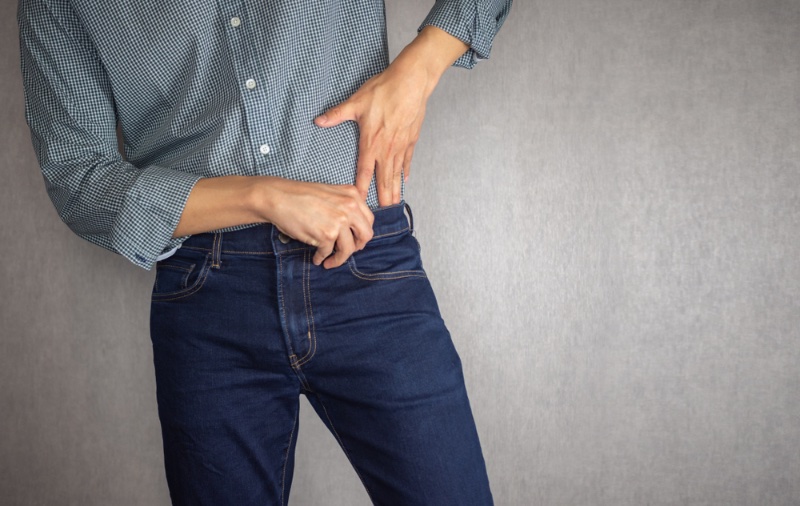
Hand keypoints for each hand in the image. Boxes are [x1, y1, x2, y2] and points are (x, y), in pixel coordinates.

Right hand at [254, 177, 374, 267]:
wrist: (278, 197)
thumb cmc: (299, 195)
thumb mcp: (330, 193)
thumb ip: (344, 205)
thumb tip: (352, 227)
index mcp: (352, 195)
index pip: (368, 220)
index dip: (361, 233)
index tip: (354, 240)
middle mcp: (350, 207)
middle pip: (366, 235)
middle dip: (357, 247)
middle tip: (346, 252)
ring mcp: (339, 221)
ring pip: (348, 249)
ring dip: (339, 258)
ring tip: (329, 261)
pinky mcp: (326, 235)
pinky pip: (328, 253)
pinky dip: (322, 258)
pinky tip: (317, 258)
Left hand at [314, 52, 433, 206]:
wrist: (411, 83)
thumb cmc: (384, 90)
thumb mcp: (356, 102)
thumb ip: (337, 115)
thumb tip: (319, 121)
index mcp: (370, 143)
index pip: (363, 172)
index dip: (361, 189)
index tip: (360, 204)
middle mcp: (386, 149)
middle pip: (384, 179)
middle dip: (383, 197)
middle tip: (383, 214)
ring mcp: (400, 146)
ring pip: (397, 173)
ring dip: (395, 189)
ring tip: (395, 204)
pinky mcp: (411, 139)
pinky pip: (407, 160)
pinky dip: (405, 171)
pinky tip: (405, 180)